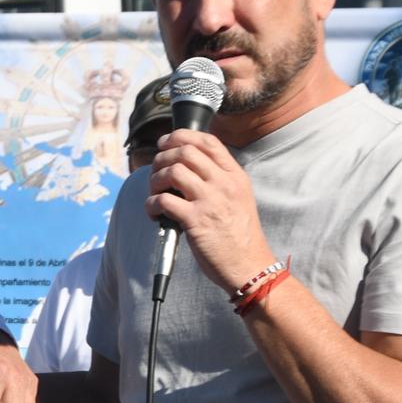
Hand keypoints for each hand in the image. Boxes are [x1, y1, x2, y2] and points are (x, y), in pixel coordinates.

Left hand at [145, 129, 275, 291]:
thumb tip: (187, 167)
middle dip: (163, 157)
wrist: (250, 266)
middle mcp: (224, 184)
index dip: (181, 136)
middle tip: (156, 171)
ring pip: (173, 171)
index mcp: (235, 176)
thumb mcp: (239, 199)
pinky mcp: (195, 220)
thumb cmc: (240, 237)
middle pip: (185, 151)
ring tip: (155, 193)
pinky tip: (154, 212)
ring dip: (155, 180)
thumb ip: (220, 181)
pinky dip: (151, 204)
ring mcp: (210, 201)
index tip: (165, 143)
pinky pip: (163, 200)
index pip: (208, 141)